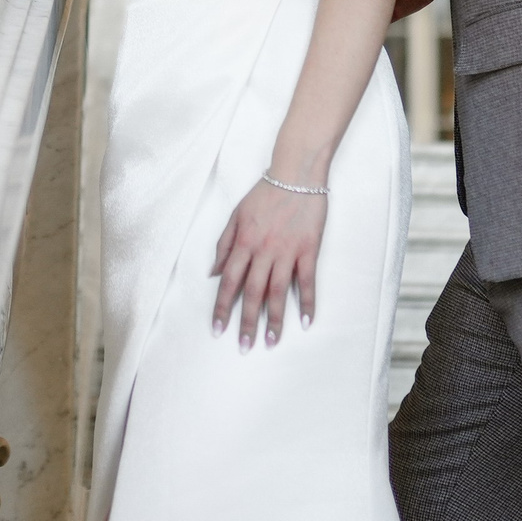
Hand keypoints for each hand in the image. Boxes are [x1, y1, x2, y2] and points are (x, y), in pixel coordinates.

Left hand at [211, 177, 325, 348]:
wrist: (296, 173)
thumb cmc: (264, 193)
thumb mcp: (236, 214)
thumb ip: (223, 244)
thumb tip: (212, 273)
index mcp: (243, 242)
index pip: (228, 282)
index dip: (221, 307)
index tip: (217, 329)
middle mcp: (263, 250)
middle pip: (252, 293)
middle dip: (246, 322)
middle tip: (244, 347)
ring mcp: (287, 251)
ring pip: (278, 291)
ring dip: (274, 319)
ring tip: (270, 342)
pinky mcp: (308, 249)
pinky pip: (307, 281)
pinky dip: (307, 302)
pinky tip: (305, 322)